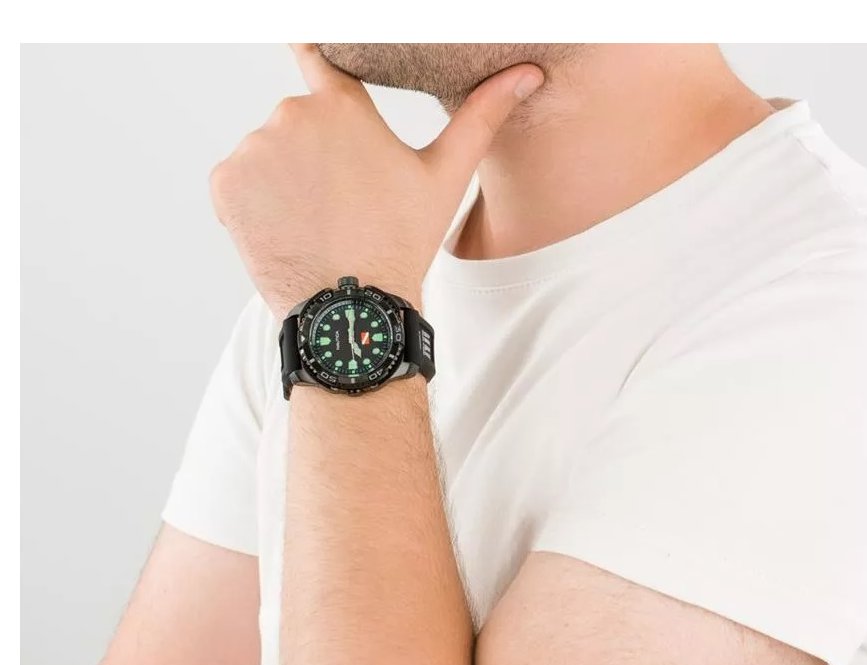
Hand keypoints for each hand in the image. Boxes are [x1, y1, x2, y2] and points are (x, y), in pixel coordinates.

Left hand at [210, 44, 543, 318]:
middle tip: (343, 201)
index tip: (308, 42)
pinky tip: (288, 230)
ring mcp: (254, 149)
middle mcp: (291, 114)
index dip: (317, 53)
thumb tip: (527, 74)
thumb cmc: (402, 242)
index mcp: (342, 105)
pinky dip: (255, 203)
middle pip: (299, 123)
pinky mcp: (226, 183)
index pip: (321, 57)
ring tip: (317, 221)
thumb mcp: (445, 177)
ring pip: (268, 154)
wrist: (354, 307)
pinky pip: (239, 182)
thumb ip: (481, 115)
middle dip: (315, 154)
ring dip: (284, 180)